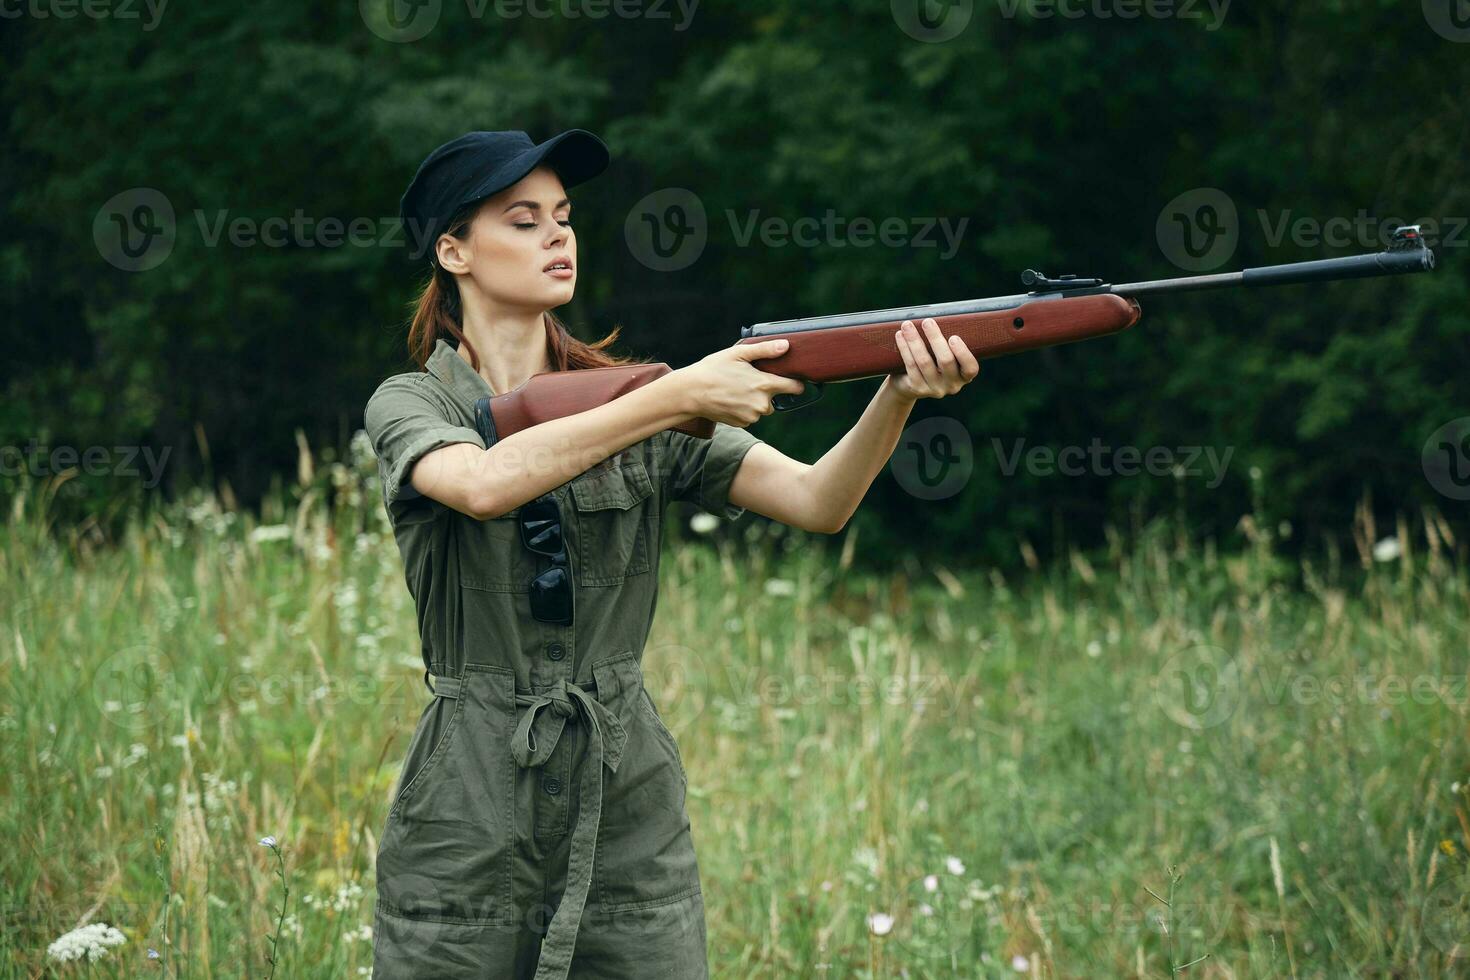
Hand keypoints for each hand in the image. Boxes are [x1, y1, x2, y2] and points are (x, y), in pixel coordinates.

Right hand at [675, 339, 808, 426]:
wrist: (691, 393)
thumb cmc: (713, 369)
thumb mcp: (738, 353)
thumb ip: (765, 350)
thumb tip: (786, 346)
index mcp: (765, 385)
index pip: (795, 388)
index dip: (796, 383)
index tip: (794, 380)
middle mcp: (762, 404)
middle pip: (776, 399)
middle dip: (767, 391)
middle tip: (748, 380)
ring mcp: (752, 416)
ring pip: (762, 409)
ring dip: (755, 401)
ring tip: (736, 389)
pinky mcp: (742, 423)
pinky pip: (750, 416)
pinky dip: (744, 409)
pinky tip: (731, 400)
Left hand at [887, 318, 980, 401]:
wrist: (908, 384)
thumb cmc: (932, 361)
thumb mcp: (944, 354)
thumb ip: (947, 342)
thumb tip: (938, 316)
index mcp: (964, 376)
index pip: (971, 368)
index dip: (963, 353)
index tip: (953, 337)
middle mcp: (952, 385)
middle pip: (946, 361)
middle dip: (935, 338)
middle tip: (927, 322)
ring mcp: (934, 389)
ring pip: (924, 362)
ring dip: (915, 340)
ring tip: (907, 325)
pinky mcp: (917, 388)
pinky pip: (911, 365)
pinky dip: (904, 348)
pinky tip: (900, 336)